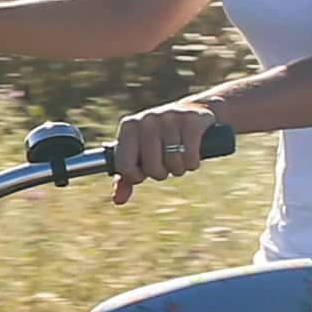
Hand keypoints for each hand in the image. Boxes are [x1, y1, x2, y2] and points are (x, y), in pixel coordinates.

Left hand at [109, 97, 229, 197]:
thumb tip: (118, 200)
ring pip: (173, 164)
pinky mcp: (191, 121)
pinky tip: (192, 155)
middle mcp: (147, 120)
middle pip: (152, 169)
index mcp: (129, 127)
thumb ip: (126, 178)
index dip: (137, 176)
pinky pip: (190, 158)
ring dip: (179, 168)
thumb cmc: (161, 138)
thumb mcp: (140, 155)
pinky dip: (193, 163)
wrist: (194, 110)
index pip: (125, 167)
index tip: (144, 169)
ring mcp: (169, 118)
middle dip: (161, 173)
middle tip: (165, 162)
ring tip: (179, 156)